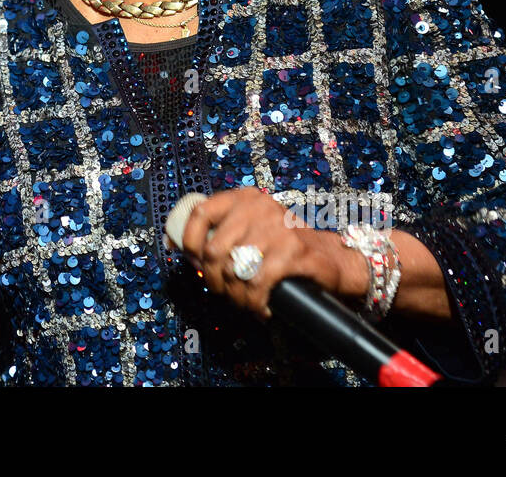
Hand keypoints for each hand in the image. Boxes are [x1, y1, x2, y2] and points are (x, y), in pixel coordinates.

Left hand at [178, 187, 362, 319]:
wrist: (330, 259)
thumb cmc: (283, 248)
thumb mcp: (249, 230)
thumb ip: (219, 233)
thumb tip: (175, 246)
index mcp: (244, 198)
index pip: (200, 213)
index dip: (189, 243)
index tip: (192, 263)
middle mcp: (259, 208)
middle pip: (215, 250)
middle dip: (215, 280)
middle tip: (225, 292)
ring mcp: (277, 228)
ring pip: (236, 270)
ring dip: (236, 295)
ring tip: (246, 302)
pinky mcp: (293, 251)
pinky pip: (259, 283)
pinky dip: (256, 301)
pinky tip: (262, 307)